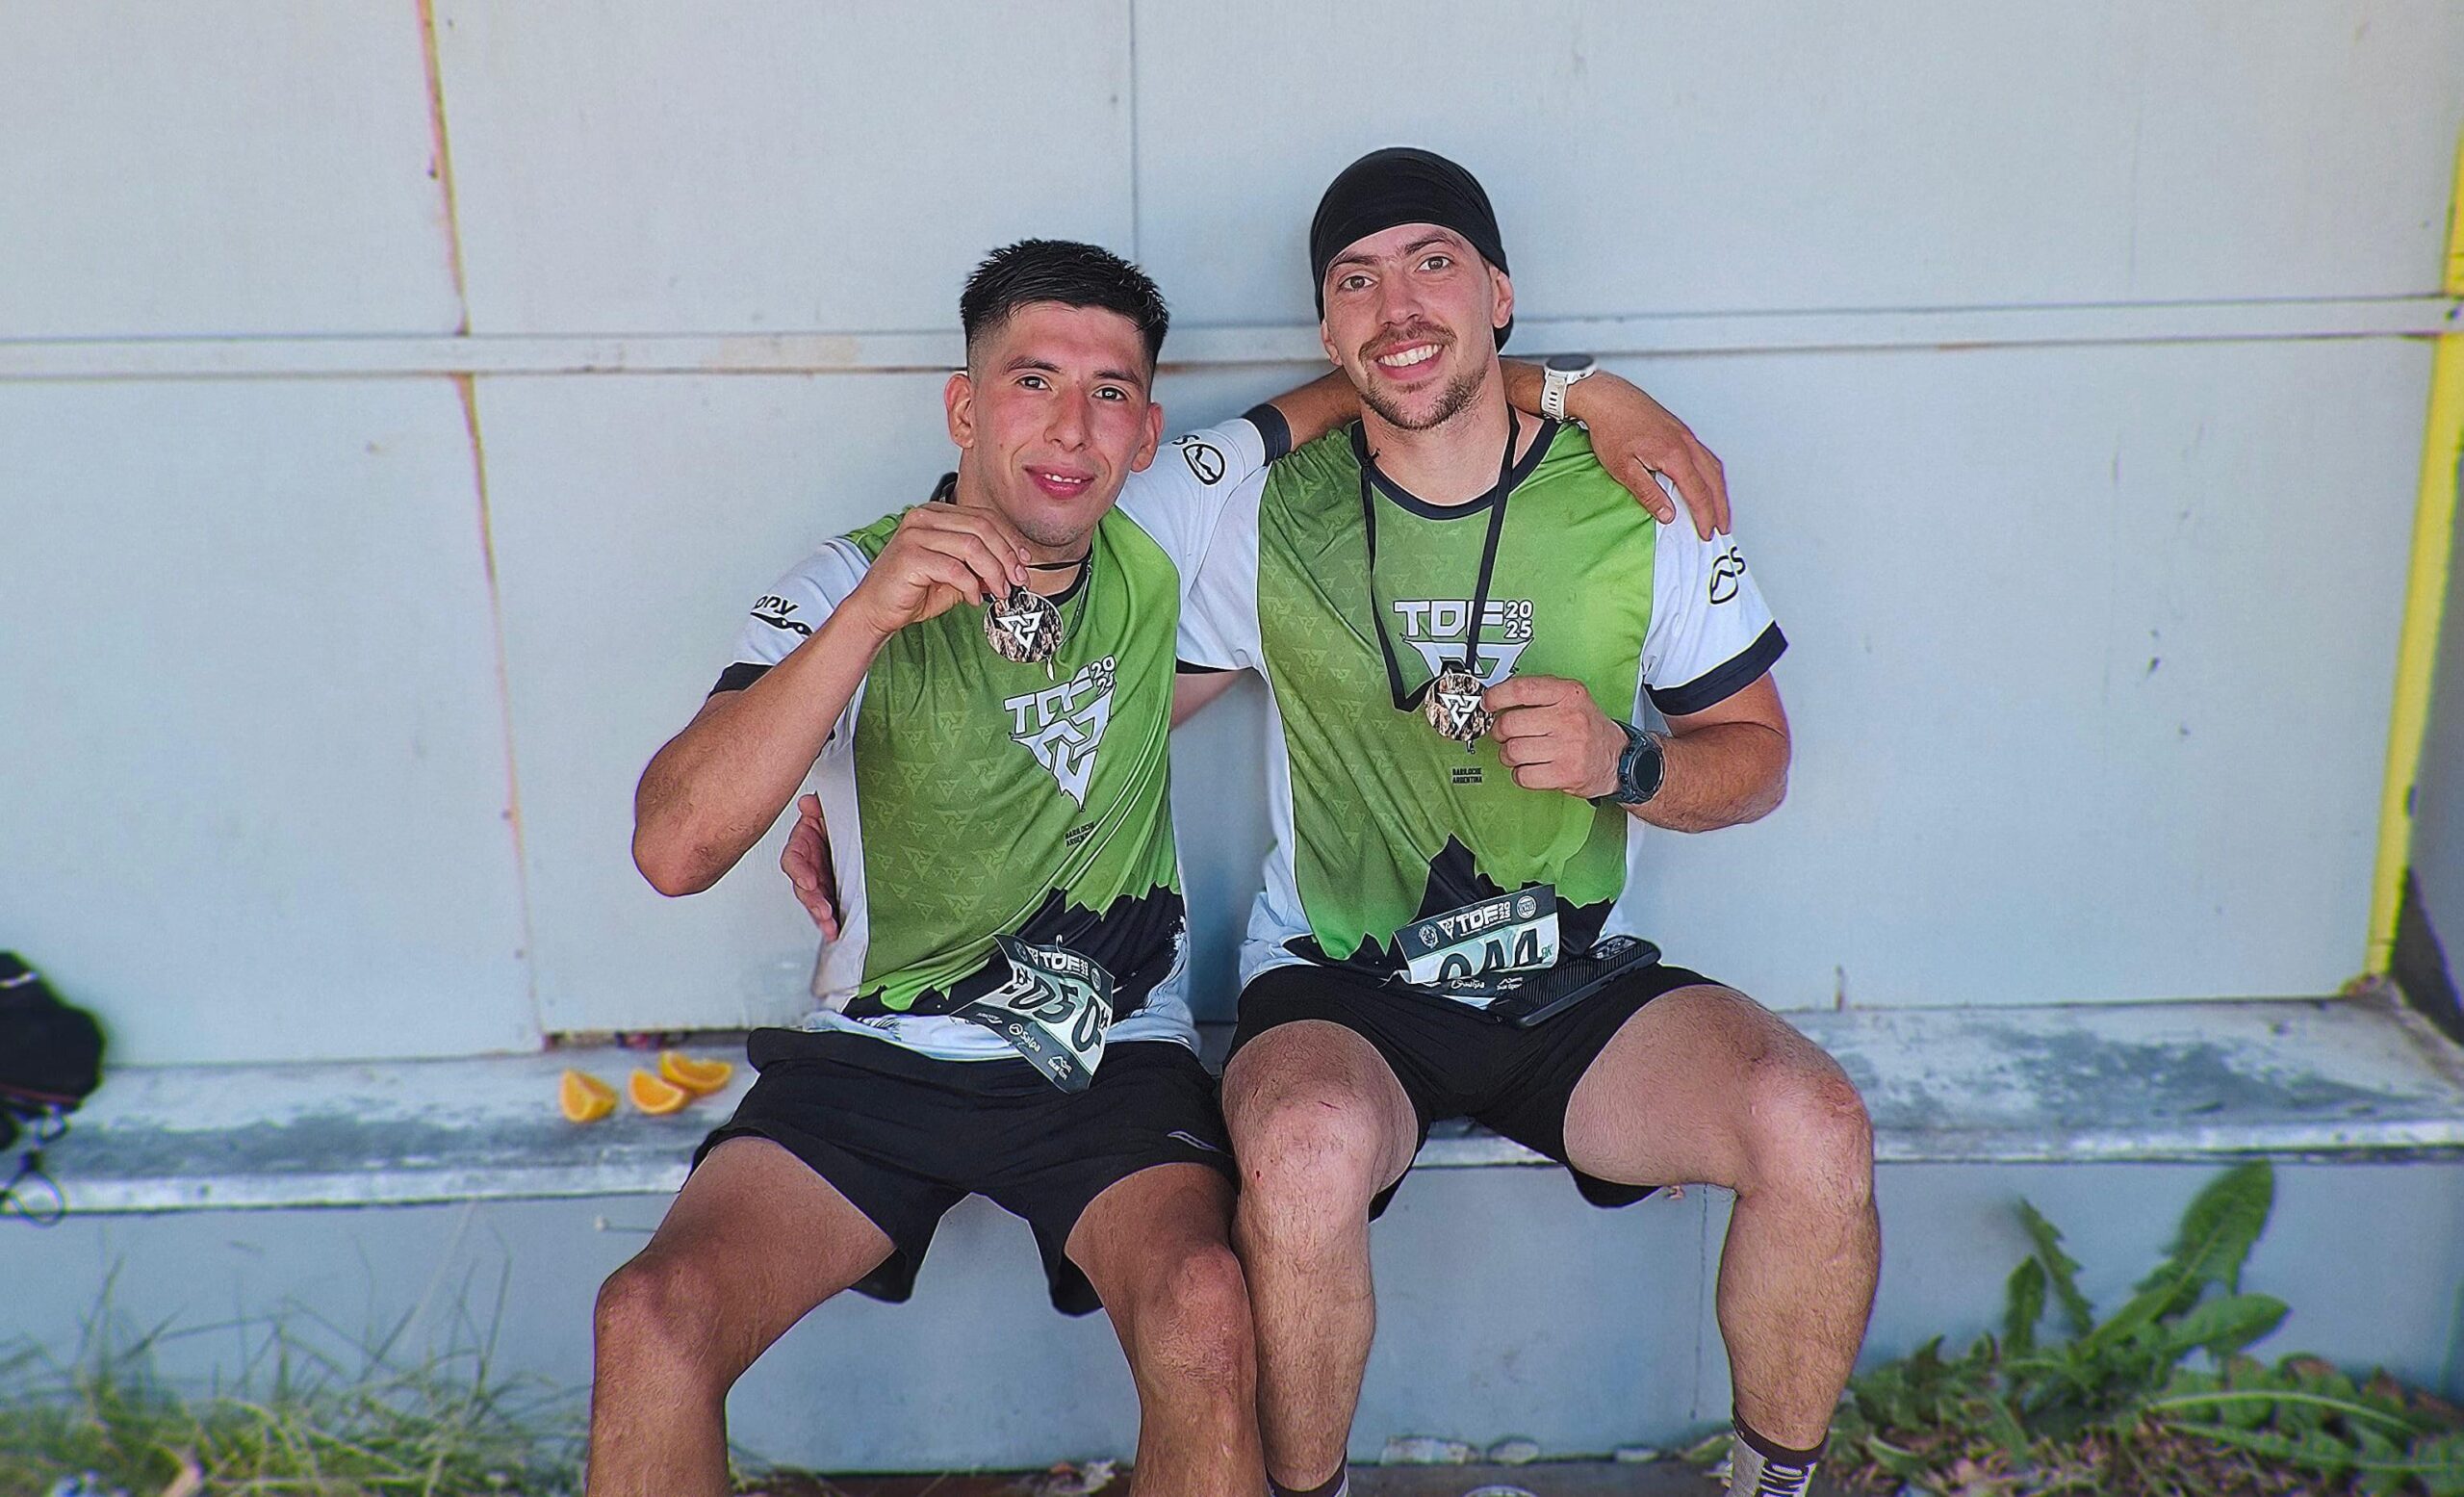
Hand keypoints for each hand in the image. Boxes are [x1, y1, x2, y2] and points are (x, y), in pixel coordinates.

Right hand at [781, 792, 839, 937]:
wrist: (852, 822)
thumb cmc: (837, 816)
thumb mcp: (828, 808)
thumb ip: (818, 808)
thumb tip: (809, 803)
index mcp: (803, 843)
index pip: (793, 859)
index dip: (799, 871)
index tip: (809, 880)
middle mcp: (808, 864)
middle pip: (803, 886)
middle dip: (812, 901)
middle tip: (823, 911)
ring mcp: (819, 879)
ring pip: (813, 901)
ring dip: (820, 915)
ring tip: (830, 926)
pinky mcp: (830, 891)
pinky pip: (827, 908)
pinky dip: (830, 920)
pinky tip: (835, 930)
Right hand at [847, 503, 1031, 635]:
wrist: (876, 609)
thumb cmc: (911, 590)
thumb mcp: (955, 574)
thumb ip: (979, 566)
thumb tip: (1011, 569)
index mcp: (935, 514)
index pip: (983, 517)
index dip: (1009, 539)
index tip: (1023, 561)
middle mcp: (924, 517)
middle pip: (982, 528)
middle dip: (1007, 556)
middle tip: (1017, 580)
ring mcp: (915, 534)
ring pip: (972, 546)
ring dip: (993, 572)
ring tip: (998, 592)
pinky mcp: (910, 556)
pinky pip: (954, 568)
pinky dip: (971, 585)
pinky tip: (973, 598)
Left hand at [1486, 675, 1625, 798]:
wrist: (1619, 758)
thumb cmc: (1588, 727)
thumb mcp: (1571, 698)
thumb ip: (1538, 694)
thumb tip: (1496, 698)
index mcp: (1568, 694)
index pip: (1522, 689)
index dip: (1496, 697)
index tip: (1487, 703)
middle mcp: (1569, 719)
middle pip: (1509, 724)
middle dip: (1500, 732)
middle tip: (1506, 735)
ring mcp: (1568, 748)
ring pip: (1512, 751)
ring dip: (1509, 755)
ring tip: (1522, 753)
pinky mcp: (1566, 774)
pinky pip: (1522, 775)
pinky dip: (1521, 774)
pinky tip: (1533, 768)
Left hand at [1569, 372, 1729, 538]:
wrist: (1606, 397)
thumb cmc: (1611, 428)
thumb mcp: (1623, 468)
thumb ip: (1648, 493)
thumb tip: (1668, 515)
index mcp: (1674, 455)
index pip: (1698, 493)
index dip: (1704, 516)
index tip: (1707, 533)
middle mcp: (1685, 444)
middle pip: (1713, 481)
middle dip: (1720, 507)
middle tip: (1723, 528)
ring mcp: (1685, 435)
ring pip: (1713, 467)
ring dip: (1719, 490)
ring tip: (1720, 509)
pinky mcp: (1680, 431)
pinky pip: (1705, 455)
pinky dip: (1712, 473)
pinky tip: (1707, 481)